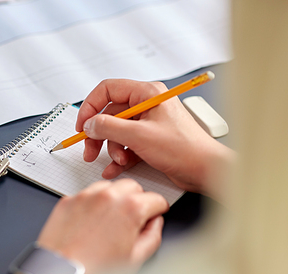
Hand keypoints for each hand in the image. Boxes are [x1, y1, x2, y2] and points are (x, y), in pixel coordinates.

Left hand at [37, 179, 167, 273]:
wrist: (60, 273)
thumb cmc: (95, 271)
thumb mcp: (135, 259)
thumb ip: (152, 236)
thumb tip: (155, 224)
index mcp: (131, 209)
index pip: (156, 199)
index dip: (158, 210)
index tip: (154, 215)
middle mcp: (109, 196)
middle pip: (133, 187)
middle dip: (137, 200)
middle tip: (132, 219)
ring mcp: (87, 195)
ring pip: (109, 187)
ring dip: (114, 198)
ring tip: (109, 221)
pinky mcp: (69, 200)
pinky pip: (87, 194)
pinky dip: (93, 203)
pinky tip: (91, 222)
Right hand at [75, 79, 233, 196]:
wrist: (205, 170)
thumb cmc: (183, 148)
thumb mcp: (138, 136)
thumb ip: (108, 128)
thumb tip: (89, 124)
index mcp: (146, 93)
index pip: (108, 90)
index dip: (91, 107)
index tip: (82, 126)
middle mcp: (147, 105)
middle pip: (110, 114)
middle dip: (99, 134)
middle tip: (89, 150)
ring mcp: (148, 123)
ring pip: (117, 132)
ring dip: (112, 149)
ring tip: (118, 162)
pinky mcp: (150, 139)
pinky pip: (126, 144)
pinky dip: (119, 157)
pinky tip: (115, 169)